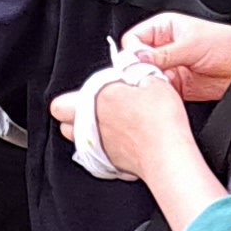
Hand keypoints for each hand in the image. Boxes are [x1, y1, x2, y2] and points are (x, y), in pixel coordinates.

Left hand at [61, 62, 188, 183]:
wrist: (168, 156)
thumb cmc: (160, 120)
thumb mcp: (153, 81)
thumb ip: (136, 71)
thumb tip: (129, 65)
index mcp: (97, 100)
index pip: (62, 102)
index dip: (76, 95)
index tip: (100, 90)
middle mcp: (90, 126)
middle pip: (64, 122)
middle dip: (74, 113)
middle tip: (97, 105)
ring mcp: (97, 148)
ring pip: (77, 139)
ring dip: (86, 131)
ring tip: (109, 123)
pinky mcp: (109, 165)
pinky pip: (95, 154)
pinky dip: (103, 147)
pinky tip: (120, 141)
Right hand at [115, 12, 230, 102]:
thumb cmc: (227, 43)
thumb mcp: (192, 45)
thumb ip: (164, 53)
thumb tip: (137, 58)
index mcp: (164, 28)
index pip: (134, 38)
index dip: (132, 51)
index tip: (137, 62)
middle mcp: (164, 47)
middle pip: (138, 60)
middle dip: (139, 69)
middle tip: (146, 76)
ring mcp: (170, 67)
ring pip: (147, 77)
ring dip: (149, 83)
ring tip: (159, 85)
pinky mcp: (178, 85)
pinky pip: (161, 91)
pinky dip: (160, 94)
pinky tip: (165, 93)